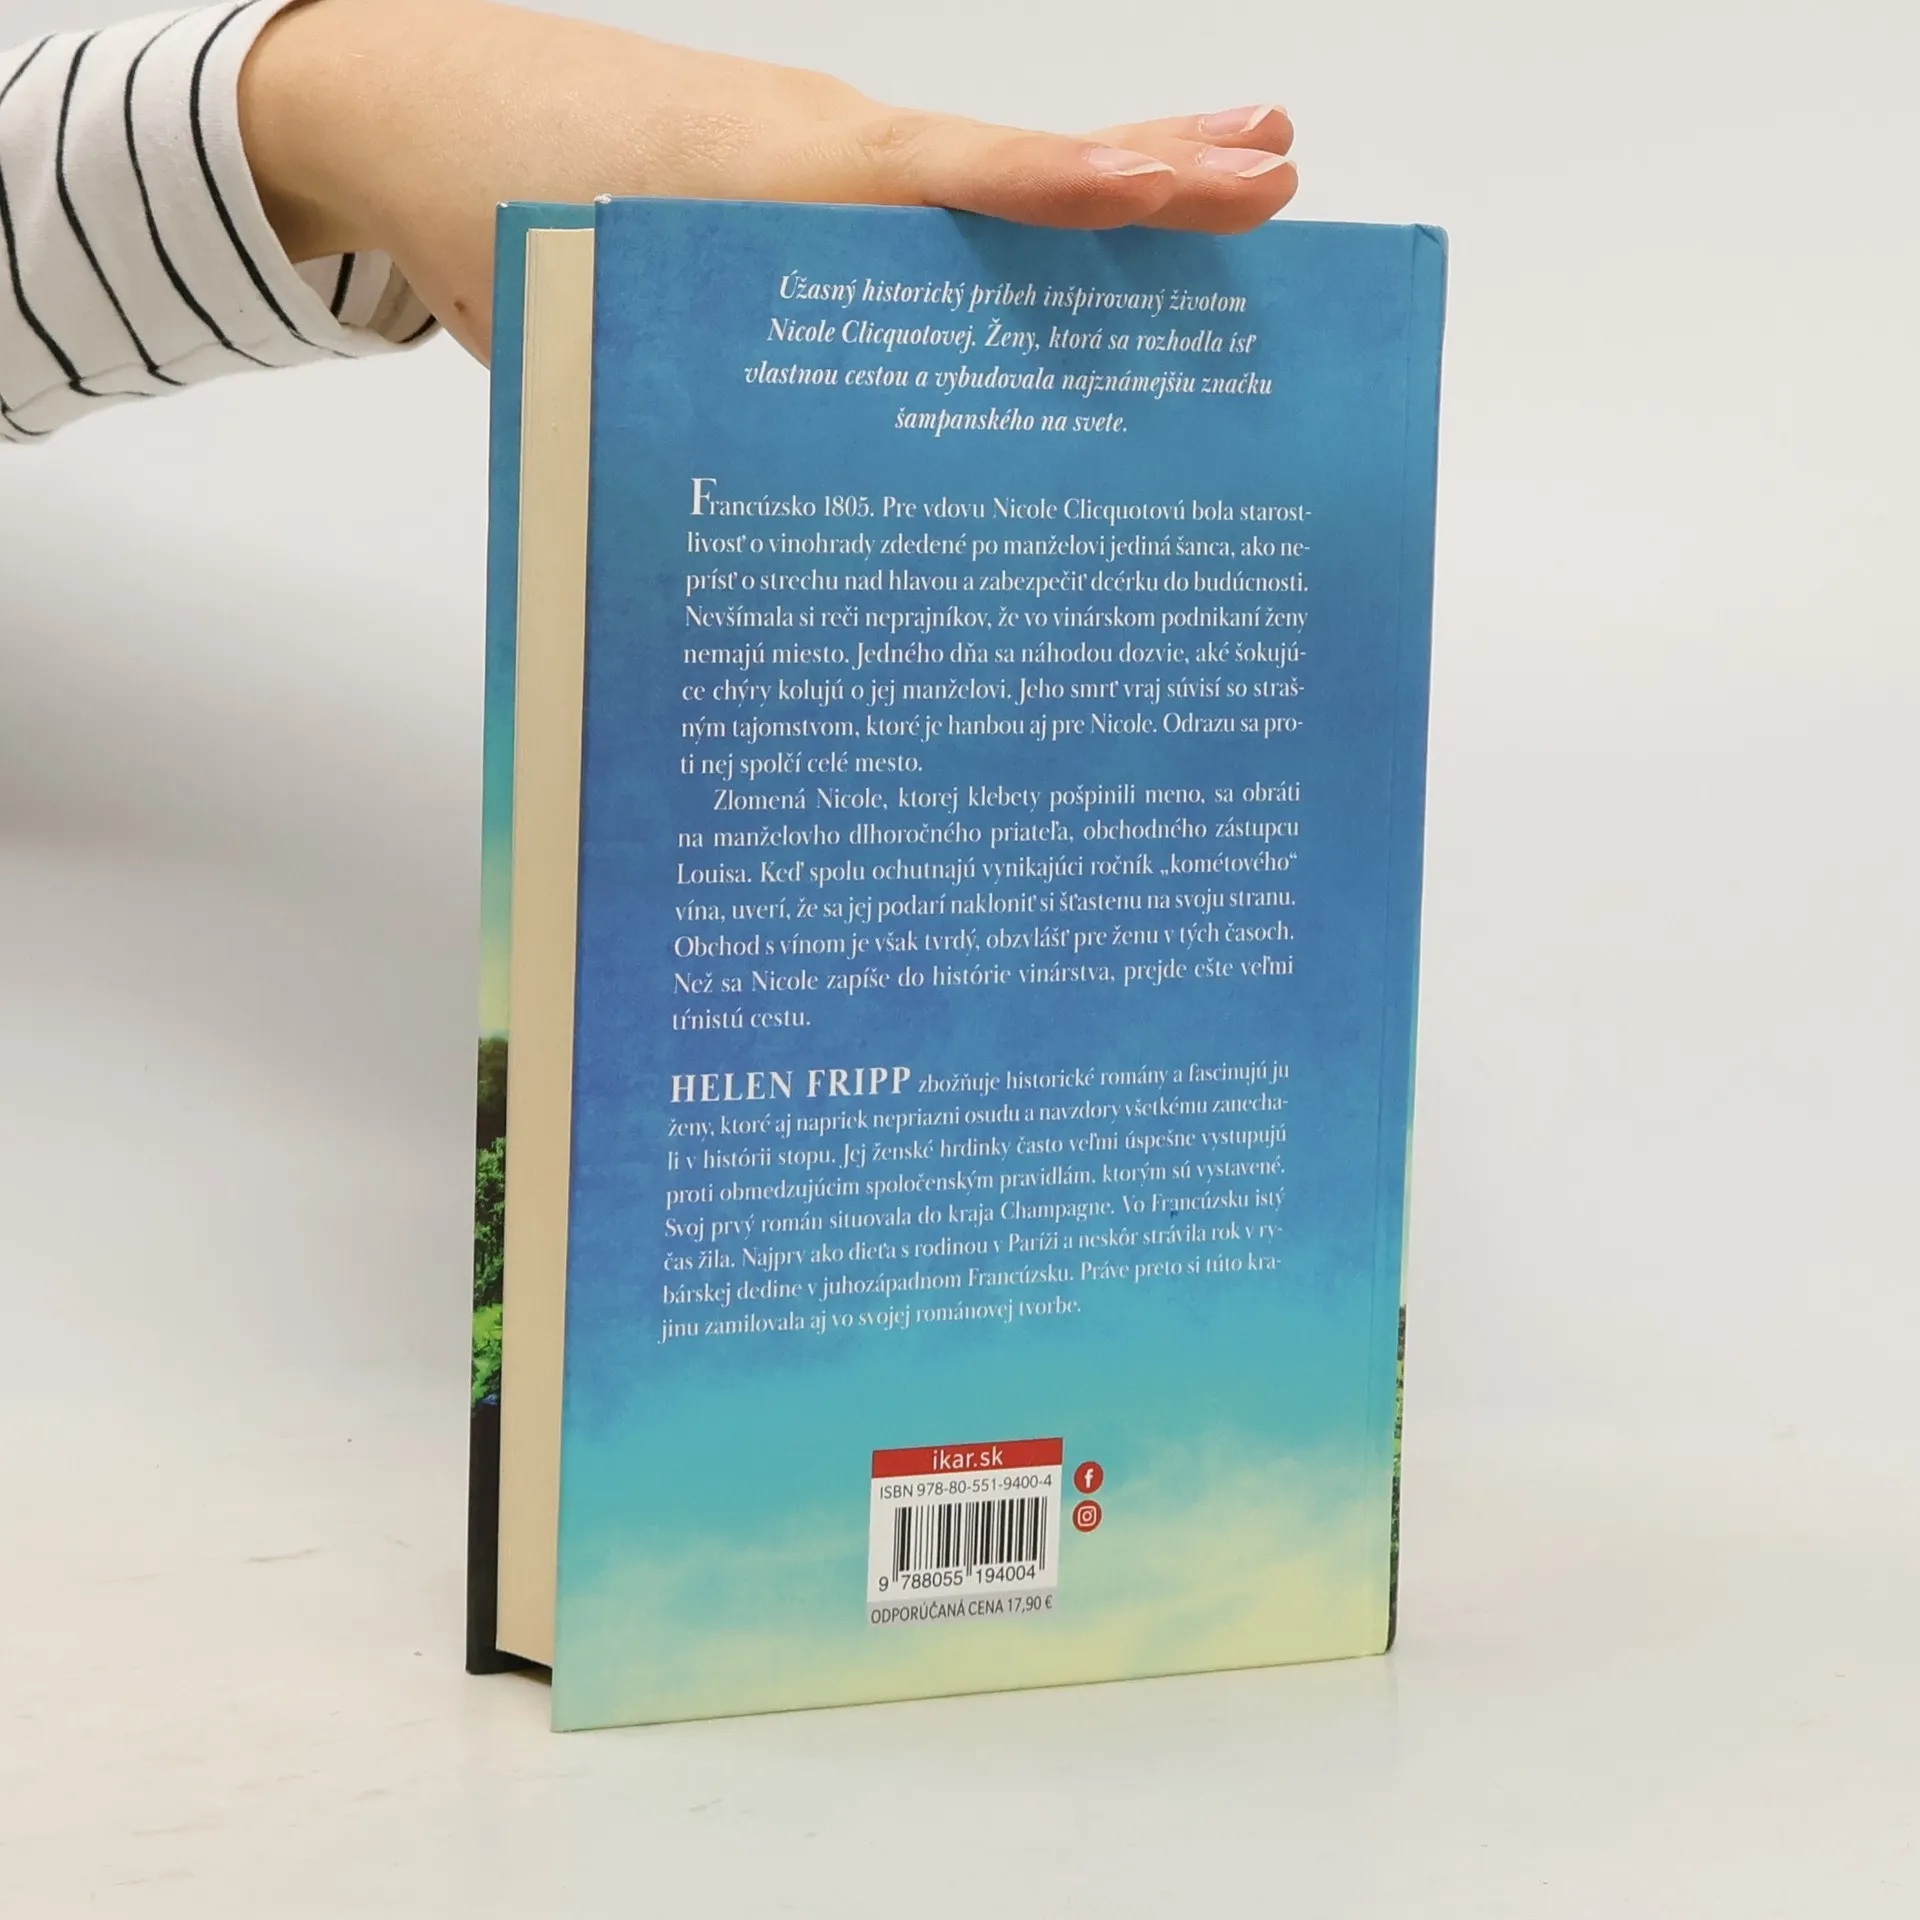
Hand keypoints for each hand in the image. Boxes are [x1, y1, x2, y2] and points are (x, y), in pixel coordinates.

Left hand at [239, 0, 1295, 359]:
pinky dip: (1024, 206)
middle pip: (1014, 165)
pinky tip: (1077, 232)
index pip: (959, 182)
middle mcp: (832, 156)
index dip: (1065, 197)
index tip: (1168, 197)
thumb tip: (787, 571)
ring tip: (1228, 179)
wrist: (416, 113)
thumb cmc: (505, 213)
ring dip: (1108, 182)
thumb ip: (688, 418)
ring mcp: (829, 159)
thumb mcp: (594, 327)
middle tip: (1274, 176)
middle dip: (1150, 175)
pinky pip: (936, 199)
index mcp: (787, 183)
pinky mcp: (810, 178)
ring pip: (991, 175)